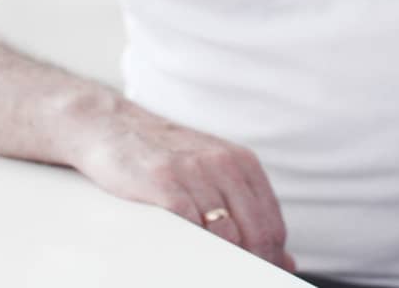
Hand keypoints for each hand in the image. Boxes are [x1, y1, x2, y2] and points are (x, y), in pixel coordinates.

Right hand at [67, 101, 294, 270]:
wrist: (112, 127)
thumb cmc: (163, 157)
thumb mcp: (212, 174)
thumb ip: (247, 211)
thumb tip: (285, 260)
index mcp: (242, 163)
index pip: (272, 224)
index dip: (270, 260)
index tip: (261, 278)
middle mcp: (224, 164)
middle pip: (255, 232)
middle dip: (253, 267)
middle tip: (242, 283)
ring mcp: (195, 172)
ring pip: (226, 235)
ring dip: (225, 266)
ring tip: (216, 277)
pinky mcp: (164, 182)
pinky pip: (191, 228)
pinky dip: (196, 253)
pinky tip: (192, 263)